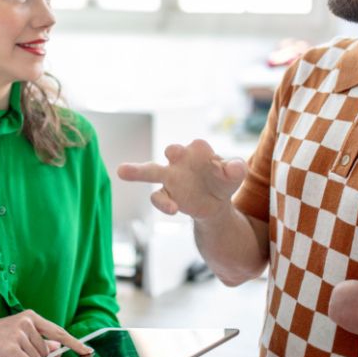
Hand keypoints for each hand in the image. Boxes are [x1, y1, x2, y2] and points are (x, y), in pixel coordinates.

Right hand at [0, 310, 92, 356]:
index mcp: (30, 317)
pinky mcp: (12, 347)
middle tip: (15, 354)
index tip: (87, 350)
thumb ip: (37, 340)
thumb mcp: (17, 334)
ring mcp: (20, 334)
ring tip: (8, 354)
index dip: (74, 342)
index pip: (57, 331)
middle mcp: (28, 322)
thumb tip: (56, 348)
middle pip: (46, 353)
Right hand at [117, 139, 247, 220]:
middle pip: (171, 151)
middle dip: (172, 151)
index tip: (224, 170)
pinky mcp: (167, 194)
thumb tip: (236, 167)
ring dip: (136, 170)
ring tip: (121, 170)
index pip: (199, 147)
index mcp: (198, 149)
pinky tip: (174, 209)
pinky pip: (158, 197)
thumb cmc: (223, 181)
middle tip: (171, 152)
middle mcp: (180, 159)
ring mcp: (170, 177)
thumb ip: (236, 169)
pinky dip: (164, 203)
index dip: (210, 157)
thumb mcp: (234, 175)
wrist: (215, 202)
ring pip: (150, 170)